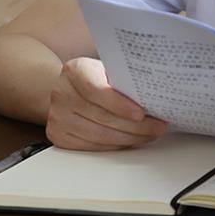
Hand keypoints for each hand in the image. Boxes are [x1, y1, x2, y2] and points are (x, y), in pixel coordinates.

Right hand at [45, 57, 167, 150]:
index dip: (120, 105)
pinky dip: (115, 146)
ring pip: (99, 136)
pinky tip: (131, 141)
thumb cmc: (94, 77)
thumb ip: (122, 79)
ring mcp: (57, 117)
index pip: (97, 90)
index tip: (141, 113)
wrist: (65, 88)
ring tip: (149, 135)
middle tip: (157, 127)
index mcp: (75, 71)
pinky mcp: (59, 136)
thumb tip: (154, 96)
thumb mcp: (105, 69)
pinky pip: (92, 147)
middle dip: (135, 126)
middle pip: (101, 117)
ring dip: (129, 138)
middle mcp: (62, 93)